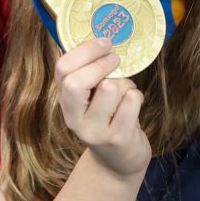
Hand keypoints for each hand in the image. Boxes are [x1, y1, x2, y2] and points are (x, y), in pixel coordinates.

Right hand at [55, 37, 150, 178]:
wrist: (119, 162)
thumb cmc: (109, 119)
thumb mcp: (92, 99)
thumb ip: (91, 75)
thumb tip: (104, 38)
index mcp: (66, 103)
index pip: (62, 70)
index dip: (85, 51)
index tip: (105, 42)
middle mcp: (74, 119)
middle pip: (77, 82)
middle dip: (101, 65)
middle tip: (116, 60)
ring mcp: (94, 131)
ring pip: (111, 87)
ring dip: (124, 83)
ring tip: (124, 94)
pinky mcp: (117, 138)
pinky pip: (131, 100)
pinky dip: (137, 96)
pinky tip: (133, 107)